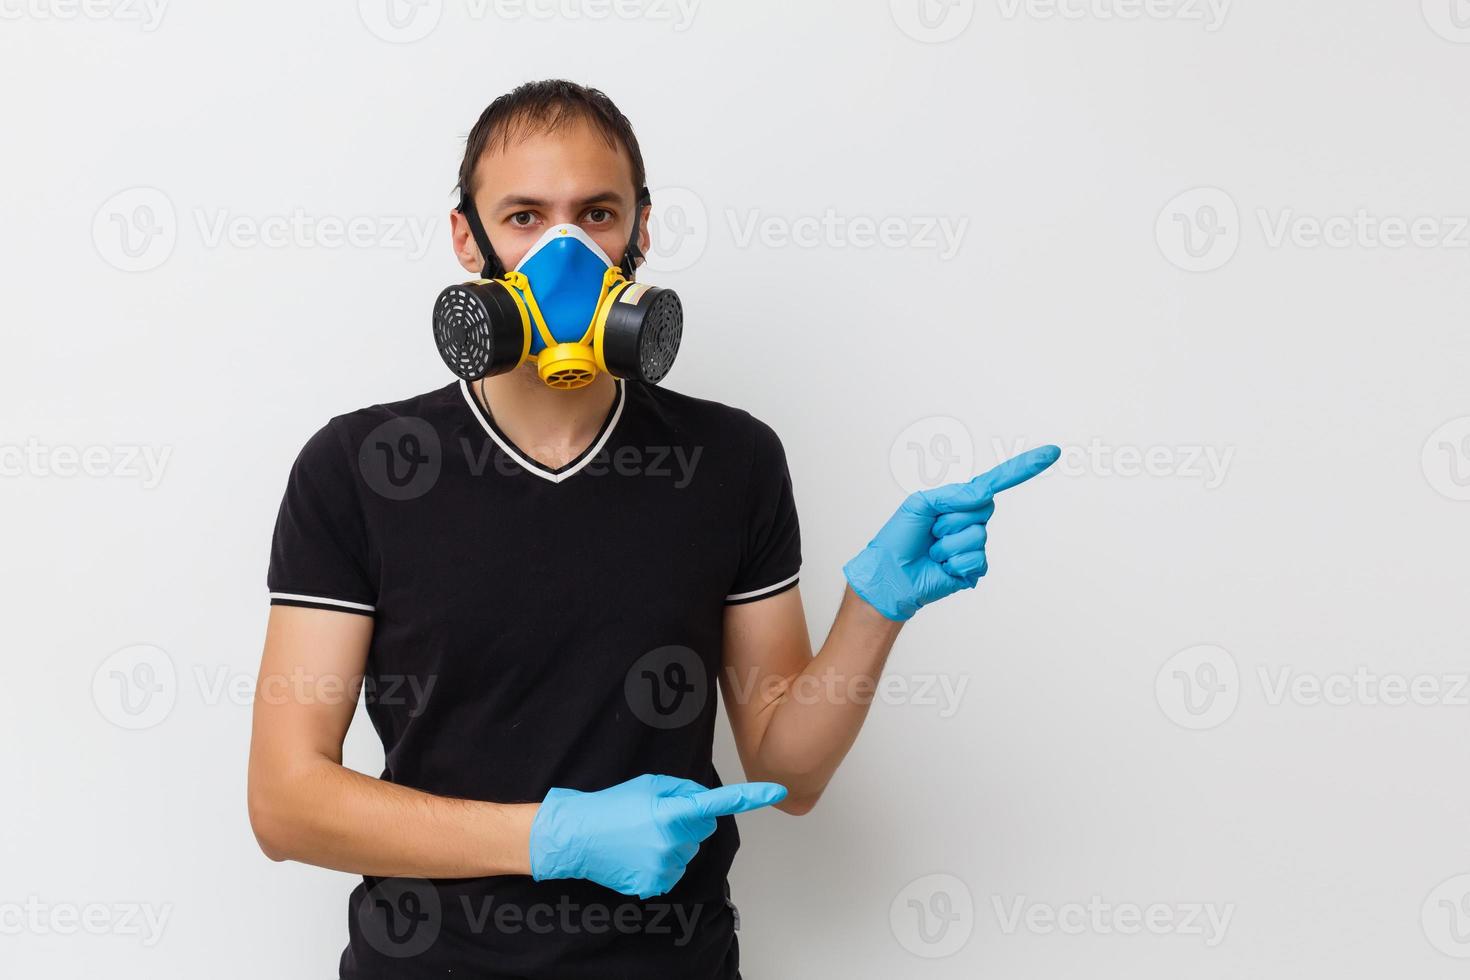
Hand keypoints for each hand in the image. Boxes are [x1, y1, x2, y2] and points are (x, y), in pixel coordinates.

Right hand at [528, 774, 786, 898]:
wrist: (578, 837)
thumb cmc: (612, 806)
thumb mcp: (647, 785)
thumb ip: (681, 790)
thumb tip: (704, 801)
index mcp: (670, 812)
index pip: (717, 804)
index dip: (749, 797)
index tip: (776, 791)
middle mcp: (672, 841)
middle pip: (703, 829)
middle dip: (689, 821)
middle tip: (657, 817)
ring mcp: (664, 866)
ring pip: (689, 851)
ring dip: (675, 843)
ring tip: (642, 836)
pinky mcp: (655, 885)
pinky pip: (674, 871)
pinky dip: (663, 863)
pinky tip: (640, 854)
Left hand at [842, 445, 1059, 620]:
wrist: (890, 575)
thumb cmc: (899, 538)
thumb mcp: (920, 504)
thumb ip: (953, 494)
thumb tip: (984, 491)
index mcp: (959, 501)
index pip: (996, 481)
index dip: (1023, 467)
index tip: (1051, 452)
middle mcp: (971, 520)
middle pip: (984, 507)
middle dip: (951, 517)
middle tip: (930, 530)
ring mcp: (974, 544)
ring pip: (977, 535)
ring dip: (947, 543)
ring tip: (932, 551)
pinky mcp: (974, 568)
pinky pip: (975, 559)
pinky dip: (953, 562)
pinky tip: (941, 567)